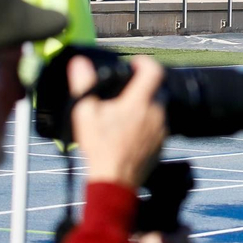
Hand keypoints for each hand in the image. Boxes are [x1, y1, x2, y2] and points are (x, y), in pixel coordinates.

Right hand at [70, 56, 166, 188]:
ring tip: (124, 114)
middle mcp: (156, 113)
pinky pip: (158, 125)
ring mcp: (162, 129)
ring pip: (157, 108)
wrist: (114, 180)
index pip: (153, 70)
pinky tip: (130, 131)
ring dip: (145, 106)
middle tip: (123, 93)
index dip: (144, 62)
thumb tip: (79, 62)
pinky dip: (147, 122)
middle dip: (141, 86)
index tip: (134, 64)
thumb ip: (84, 84)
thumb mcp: (85, 113)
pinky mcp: (162, 143)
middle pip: (156, 89)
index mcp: (139, 102)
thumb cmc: (99, 147)